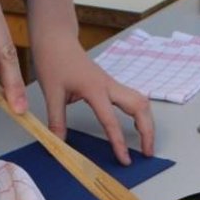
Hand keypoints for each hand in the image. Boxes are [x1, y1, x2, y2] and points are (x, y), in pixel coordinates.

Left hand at [31, 35, 153, 164]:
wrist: (56, 39)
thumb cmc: (53, 62)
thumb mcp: (51, 93)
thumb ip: (56, 121)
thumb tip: (58, 145)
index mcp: (94, 89)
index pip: (111, 121)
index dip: (119, 143)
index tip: (125, 160)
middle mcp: (109, 85)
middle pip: (140, 106)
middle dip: (148, 130)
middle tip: (147, 153)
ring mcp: (112, 84)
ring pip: (141, 101)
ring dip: (148, 121)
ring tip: (146, 142)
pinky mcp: (110, 84)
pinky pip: (133, 98)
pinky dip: (140, 113)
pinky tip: (139, 125)